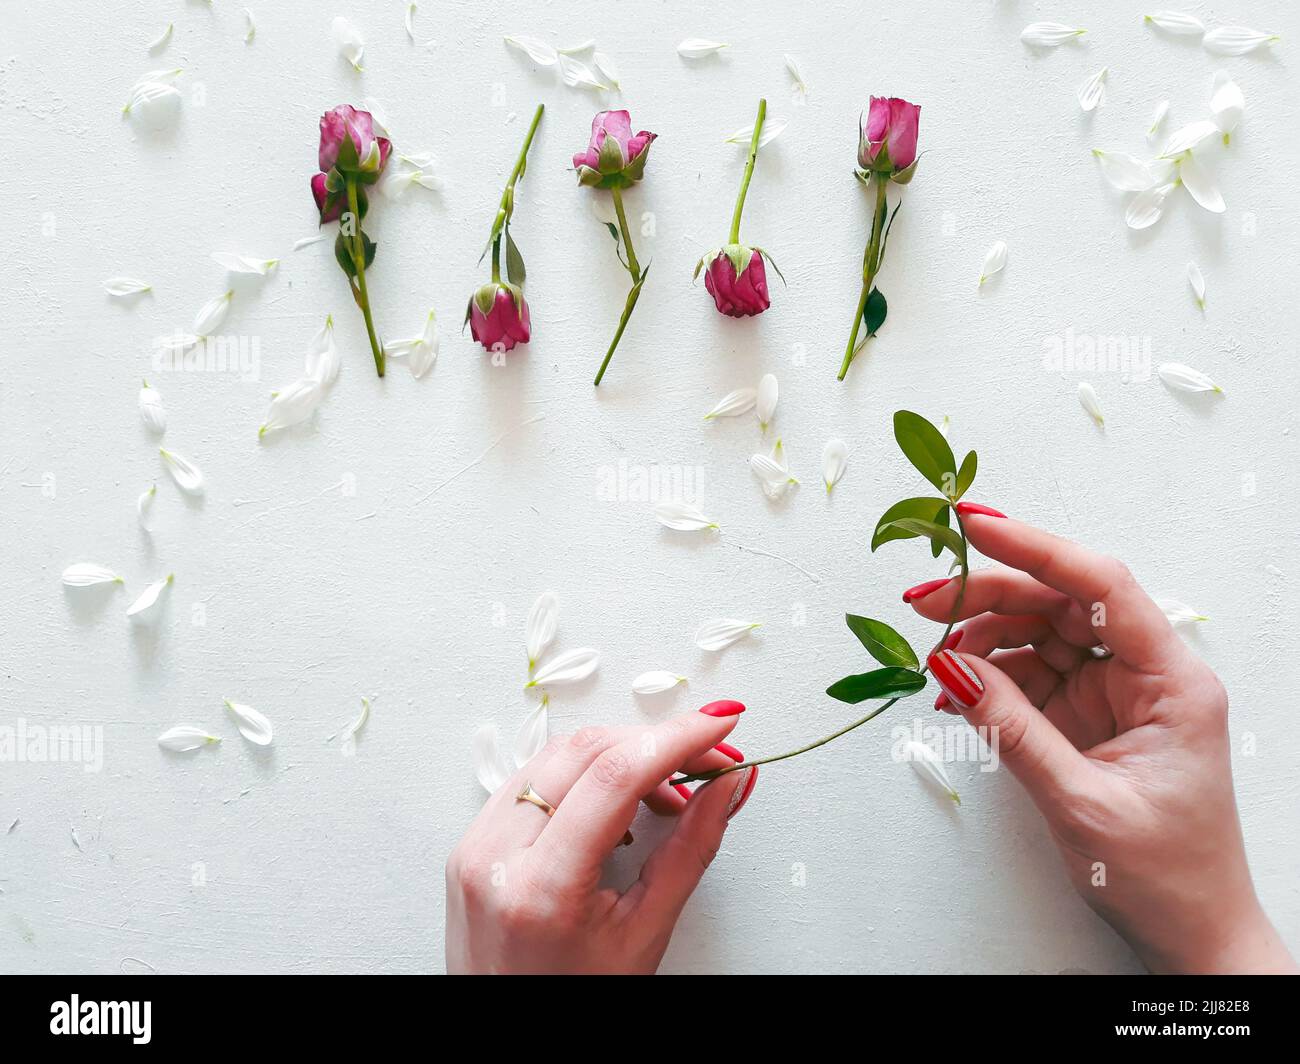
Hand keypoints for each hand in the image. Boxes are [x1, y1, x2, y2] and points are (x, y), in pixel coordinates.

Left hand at [445, 703, 757, 973]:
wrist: (508, 1042)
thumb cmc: (574, 1004)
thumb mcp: (645, 935)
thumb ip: (691, 849)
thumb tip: (729, 784)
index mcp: (539, 889)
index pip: (614, 777)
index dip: (676, 739)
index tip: (719, 724)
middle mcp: (495, 857)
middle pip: (584, 752)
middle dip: (655, 742)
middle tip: (709, 757)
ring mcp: (475, 845)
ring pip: (557, 756)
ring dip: (622, 755)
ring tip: (671, 790)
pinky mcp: (472, 841)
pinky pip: (534, 779)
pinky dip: (585, 775)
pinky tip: (621, 800)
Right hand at [908, 503, 1295, 974]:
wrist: (1190, 934)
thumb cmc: (1164, 874)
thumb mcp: (1080, 800)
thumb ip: (1011, 728)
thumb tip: (951, 665)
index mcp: (1171, 681)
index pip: (1101, 586)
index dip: (1036, 549)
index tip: (974, 527)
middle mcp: (1145, 674)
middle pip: (1062, 603)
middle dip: (990, 596)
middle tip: (924, 600)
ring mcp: (1114, 693)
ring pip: (1040, 634)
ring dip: (983, 637)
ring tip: (934, 656)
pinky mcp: (1087, 715)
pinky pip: (1030, 675)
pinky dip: (988, 678)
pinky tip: (955, 688)